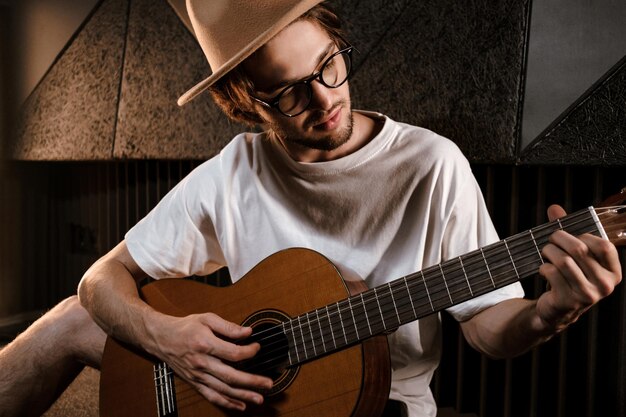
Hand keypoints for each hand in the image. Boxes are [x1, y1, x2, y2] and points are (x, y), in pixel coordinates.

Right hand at [148, 312, 272, 410]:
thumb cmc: (185, 327)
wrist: (161, 338)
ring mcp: (198, 375)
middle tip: (268, 384)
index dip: (249, 352)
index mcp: (205, 344)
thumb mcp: (206, 318)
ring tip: (259, 398)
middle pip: (230, 376)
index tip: (257, 348)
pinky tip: (240, 405)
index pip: (232, 353)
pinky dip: (227, 403)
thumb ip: (228, 326)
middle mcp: (201, 363)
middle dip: (252, 382)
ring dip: (243, 395)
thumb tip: (248, 332)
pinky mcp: (195, 382)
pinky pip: (212, 396)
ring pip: (223, 389)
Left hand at [536, 205, 621, 332]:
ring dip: (548, 252)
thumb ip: (567, 231)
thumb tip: (554, 208)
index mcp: (613, 272)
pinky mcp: (568, 301)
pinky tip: (544, 270)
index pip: (604, 245)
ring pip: (563, 261)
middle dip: (559, 239)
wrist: (557, 309)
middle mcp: (605, 285)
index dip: (584, 236)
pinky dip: (543, 267)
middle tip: (550, 240)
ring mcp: (588, 295)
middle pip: (579, 249)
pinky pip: (551, 273)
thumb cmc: (568, 278)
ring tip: (545, 253)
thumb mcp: (574, 256)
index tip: (572, 236)